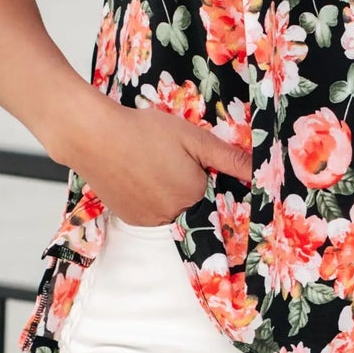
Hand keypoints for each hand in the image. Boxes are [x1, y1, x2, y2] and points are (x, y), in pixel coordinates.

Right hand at [65, 91, 253, 227]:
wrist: (93, 136)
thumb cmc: (144, 131)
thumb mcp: (192, 137)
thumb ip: (228, 157)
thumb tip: (261, 172)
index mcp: (193, 195)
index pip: (215, 196)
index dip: (209, 179)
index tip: (198, 166)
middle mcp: (173, 215)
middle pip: (193, 206)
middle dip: (188, 187)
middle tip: (169, 162)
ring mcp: (148, 221)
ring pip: (171, 212)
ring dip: (169, 196)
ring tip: (154, 167)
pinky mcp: (129, 219)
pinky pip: (151, 215)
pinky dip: (151, 201)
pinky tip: (141, 177)